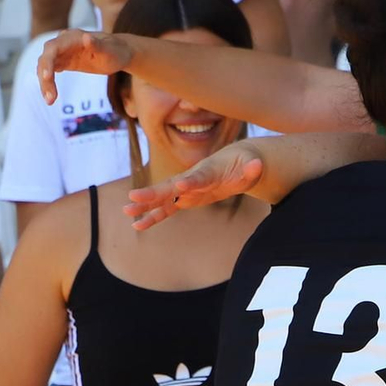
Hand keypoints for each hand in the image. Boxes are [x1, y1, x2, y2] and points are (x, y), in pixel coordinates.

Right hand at [37, 29, 131, 103]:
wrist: (119, 53)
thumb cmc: (116, 50)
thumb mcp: (110, 50)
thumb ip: (98, 44)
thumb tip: (85, 37)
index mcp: (73, 37)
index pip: (53, 48)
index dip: (47, 62)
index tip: (46, 77)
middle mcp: (63, 42)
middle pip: (45, 59)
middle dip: (44, 77)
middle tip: (50, 98)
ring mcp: (62, 52)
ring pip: (45, 67)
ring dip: (45, 84)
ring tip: (50, 101)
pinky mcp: (63, 62)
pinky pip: (50, 73)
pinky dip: (48, 84)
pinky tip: (50, 96)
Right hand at [125, 142, 264, 229]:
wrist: (236, 160)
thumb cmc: (244, 164)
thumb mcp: (252, 166)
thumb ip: (253, 168)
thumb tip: (258, 165)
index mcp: (209, 171)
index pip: (199, 177)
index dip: (191, 182)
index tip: (180, 186)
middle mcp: (192, 179)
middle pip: (171, 186)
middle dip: (154, 192)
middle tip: (134, 197)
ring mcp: (186, 189)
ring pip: (163, 198)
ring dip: (146, 205)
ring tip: (127, 211)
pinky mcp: (185, 199)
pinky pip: (167, 209)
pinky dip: (154, 216)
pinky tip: (138, 224)